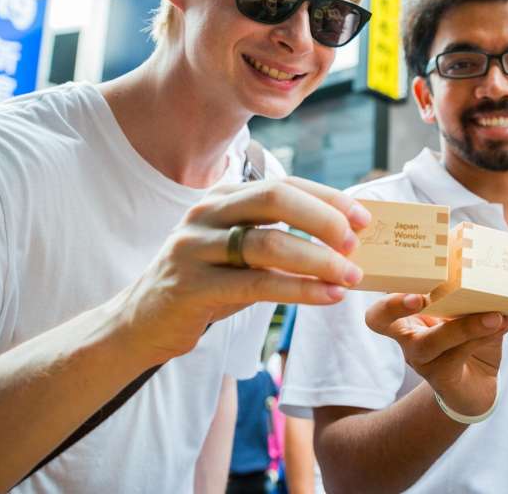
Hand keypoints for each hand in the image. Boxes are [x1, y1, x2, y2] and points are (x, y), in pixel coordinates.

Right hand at [115, 176, 369, 364]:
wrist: (142, 322)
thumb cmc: (207, 283)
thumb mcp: (240, 250)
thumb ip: (280, 236)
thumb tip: (347, 238)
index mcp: (223, 196)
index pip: (285, 184)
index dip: (328, 198)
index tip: (364, 218)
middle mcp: (207, 213)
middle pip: (274, 199)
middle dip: (323, 218)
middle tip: (356, 244)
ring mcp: (194, 247)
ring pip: (267, 243)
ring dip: (318, 261)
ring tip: (350, 278)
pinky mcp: (190, 286)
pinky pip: (255, 284)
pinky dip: (299, 290)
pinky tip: (328, 297)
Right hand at [365, 293, 507, 416]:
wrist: (477, 384)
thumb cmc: (470, 339)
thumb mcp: (473, 312)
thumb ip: (482, 297)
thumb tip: (504, 280)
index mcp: (409, 313)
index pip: (381, 301)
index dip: (383, 293)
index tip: (405, 281)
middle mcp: (407, 336)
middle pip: (381, 321)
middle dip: (394, 306)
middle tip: (419, 298)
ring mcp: (421, 359)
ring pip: (430, 342)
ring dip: (463, 327)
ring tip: (494, 317)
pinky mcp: (440, 377)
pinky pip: (456, 355)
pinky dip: (481, 337)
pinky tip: (501, 325)